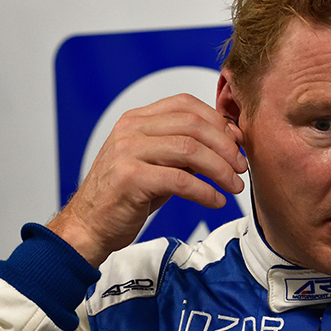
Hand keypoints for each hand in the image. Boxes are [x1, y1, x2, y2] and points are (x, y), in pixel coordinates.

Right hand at [47, 94, 246, 266]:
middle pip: (193, 125)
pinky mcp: (130, 178)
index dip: (218, 122)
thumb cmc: (126, 195)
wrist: (89, 225)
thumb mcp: (157, 164)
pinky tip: (216, 200)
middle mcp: (131, 129)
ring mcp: (128, 152)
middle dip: (225, 146)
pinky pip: (180, 180)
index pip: (186, 105)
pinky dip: (205, 191)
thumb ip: (185, 150)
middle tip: (241, 167)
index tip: (238, 142)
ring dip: (220, 169)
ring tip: (234, 186)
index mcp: (137, 119)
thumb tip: (229, 143)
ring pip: (190, 150)